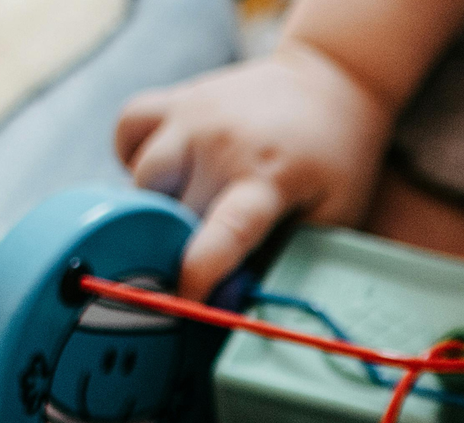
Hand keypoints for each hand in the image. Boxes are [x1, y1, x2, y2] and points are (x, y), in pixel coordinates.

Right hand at [115, 43, 394, 297]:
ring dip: (155, 205)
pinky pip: (128, 128)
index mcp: (269, 177)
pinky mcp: (175, 97)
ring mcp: (193, 115)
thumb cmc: (335, 159)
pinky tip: (166, 173)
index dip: (199, 273)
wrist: (331, 79)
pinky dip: (133, 155)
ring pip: (141, 178)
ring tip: (190, 212)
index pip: (225, 232)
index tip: (184, 302)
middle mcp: (222, 143)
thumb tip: (232, 301)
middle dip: (179, 246)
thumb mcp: (333, 214)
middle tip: (199, 259)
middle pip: (173, 213)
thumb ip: (284, 255)